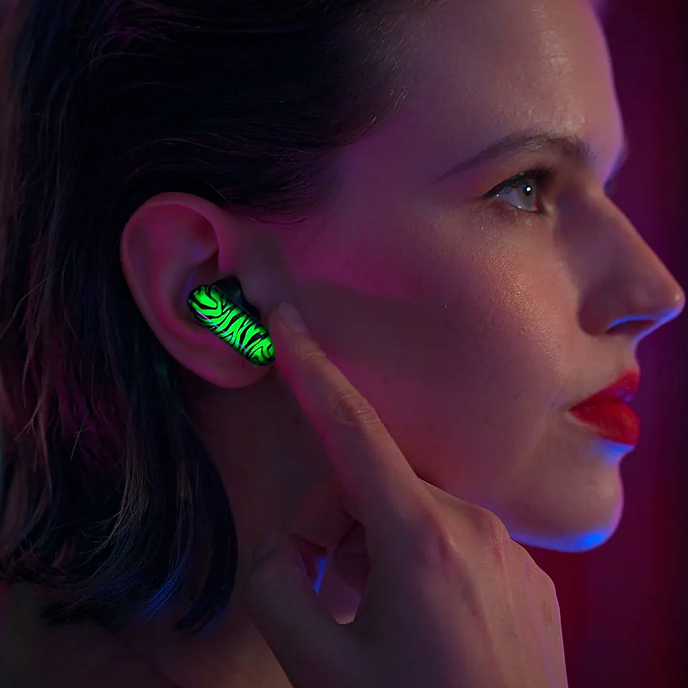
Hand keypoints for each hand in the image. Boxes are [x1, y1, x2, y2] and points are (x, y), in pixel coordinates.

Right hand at [242, 304, 568, 687]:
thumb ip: (276, 587)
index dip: (312, 369)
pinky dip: (420, 566)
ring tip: (369, 617)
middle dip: (333, 525)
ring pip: (413, 515)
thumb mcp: (317, 667)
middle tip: (322, 591)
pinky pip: (455, 543)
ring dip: (375, 550)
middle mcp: (473, 524)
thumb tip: (290, 551)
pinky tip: (419, 627)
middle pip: (372, 487)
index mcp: (419, 534)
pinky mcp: (528, 576)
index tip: (288, 321)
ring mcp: (509, 549)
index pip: (349, 429)